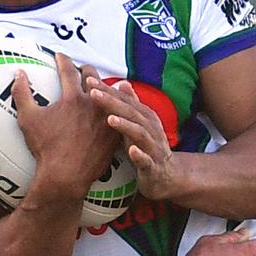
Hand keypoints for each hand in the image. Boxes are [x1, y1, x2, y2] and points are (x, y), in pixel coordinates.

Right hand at [13, 53, 119, 198]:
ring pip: (110, 94)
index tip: (59, 55)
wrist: (67, 175)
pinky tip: (116, 108)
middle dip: (86, 70)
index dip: (62, 60)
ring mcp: (106, 118)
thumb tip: (19, 73)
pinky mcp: (114, 133)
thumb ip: (22, 93)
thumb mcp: (28, 119)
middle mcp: (93, 103)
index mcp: (72, 97)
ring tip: (103, 86)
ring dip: (105, 87)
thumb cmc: (45, 148)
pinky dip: (117, 107)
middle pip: (93, 77)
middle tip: (82, 69)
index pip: (68, 70)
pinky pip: (120, 114)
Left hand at [87, 78, 176, 198]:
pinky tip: (131, 150)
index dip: (107, 89)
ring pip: (140, 133)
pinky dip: (140, 155)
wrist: (167, 176)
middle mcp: (150, 128)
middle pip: (131, 112)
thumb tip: (123, 83)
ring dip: (126, 125)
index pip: (124, 100)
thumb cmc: (146, 147)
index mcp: (144, 117)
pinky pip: (147, 160)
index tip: (88, 79)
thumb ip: (130, 105)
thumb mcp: (138, 124)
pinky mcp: (153, 166)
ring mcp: (153, 147)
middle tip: (92, 92)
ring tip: (109, 119)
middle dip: (112, 101)